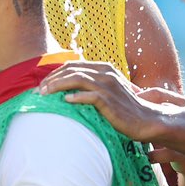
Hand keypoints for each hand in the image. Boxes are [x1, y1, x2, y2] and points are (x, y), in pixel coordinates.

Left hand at [39, 61, 184, 142]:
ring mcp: (108, 86)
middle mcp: (106, 73)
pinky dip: (76, 97)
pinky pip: (89, 96)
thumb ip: (91, 86)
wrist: (146, 120)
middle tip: (39, 91)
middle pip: (71, 70)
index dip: (55, 73)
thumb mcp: (107, 92)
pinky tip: (65, 101)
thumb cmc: (124, 108)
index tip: (43, 84)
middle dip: (52, 79)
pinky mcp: (110, 101)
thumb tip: (67, 90)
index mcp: (104, 68)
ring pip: (77, 79)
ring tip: (45, 94)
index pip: (73, 65)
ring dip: (57, 86)